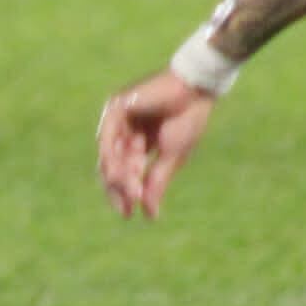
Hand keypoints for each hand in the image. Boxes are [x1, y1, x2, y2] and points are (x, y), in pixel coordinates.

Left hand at [96, 70, 219, 218]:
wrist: (197, 91)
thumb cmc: (188, 119)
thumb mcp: (171, 158)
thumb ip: (156, 183)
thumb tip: (149, 215)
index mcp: (139, 141)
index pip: (123, 172)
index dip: (124, 194)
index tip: (129, 214)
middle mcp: (125, 130)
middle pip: (113, 166)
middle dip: (122, 187)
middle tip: (132, 202)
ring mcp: (119, 118)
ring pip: (110, 156)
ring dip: (120, 176)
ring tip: (132, 190)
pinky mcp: (117, 107)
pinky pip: (108, 139)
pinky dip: (114, 158)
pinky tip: (124, 174)